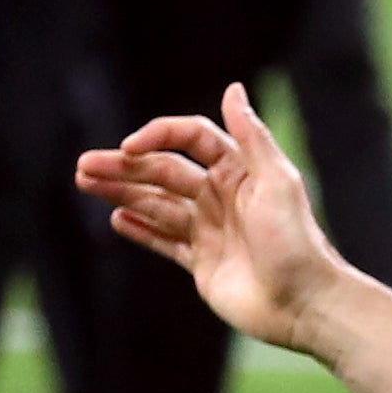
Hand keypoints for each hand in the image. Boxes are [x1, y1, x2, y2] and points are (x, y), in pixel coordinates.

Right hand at [74, 85, 351, 354]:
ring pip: (156, 204)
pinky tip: (116, 219)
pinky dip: (140, 229)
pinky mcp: (203, 263)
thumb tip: (233, 87)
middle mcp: (222, 196)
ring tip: (85, 182)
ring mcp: (210, 230)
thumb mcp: (278, 181)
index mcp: (239, 171)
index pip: (190, 139)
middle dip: (124, 167)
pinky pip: (165, 241)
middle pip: (164, 171)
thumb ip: (253, 136)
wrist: (307, 304)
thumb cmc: (296, 242)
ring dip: (122, 192)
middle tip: (84, 166)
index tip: (130, 147)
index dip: (158, 136)